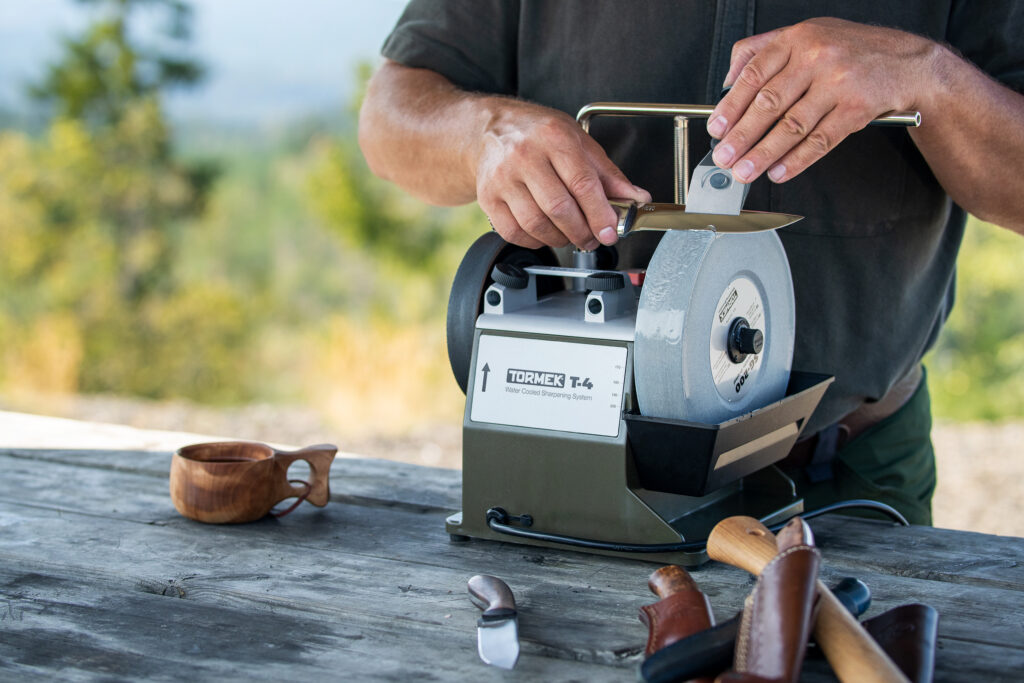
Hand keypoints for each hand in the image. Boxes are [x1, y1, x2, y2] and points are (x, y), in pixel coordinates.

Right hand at [473, 98, 650, 248]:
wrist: (491, 128)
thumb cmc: (538, 133)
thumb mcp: (579, 142)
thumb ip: (608, 174)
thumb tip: (637, 198)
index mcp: (554, 138)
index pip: (582, 184)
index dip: (600, 214)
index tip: (609, 231)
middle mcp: (525, 156)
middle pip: (559, 208)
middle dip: (582, 232)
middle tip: (591, 238)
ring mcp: (502, 178)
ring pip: (536, 224)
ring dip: (560, 239)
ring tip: (570, 235)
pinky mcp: (488, 197)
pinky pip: (514, 232)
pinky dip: (535, 241)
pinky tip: (546, 233)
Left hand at [706, 18, 937, 183]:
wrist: (908, 61)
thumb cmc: (849, 49)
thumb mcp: (804, 34)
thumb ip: (761, 50)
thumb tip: (727, 80)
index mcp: (797, 38)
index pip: (754, 75)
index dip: (731, 106)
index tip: (716, 128)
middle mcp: (817, 57)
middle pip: (769, 103)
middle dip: (741, 136)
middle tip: (723, 157)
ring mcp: (839, 83)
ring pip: (792, 126)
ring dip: (763, 154)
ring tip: (744, 171)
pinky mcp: (856, 109)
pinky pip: (820, 141)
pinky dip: (796, 161)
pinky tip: (778, 172)